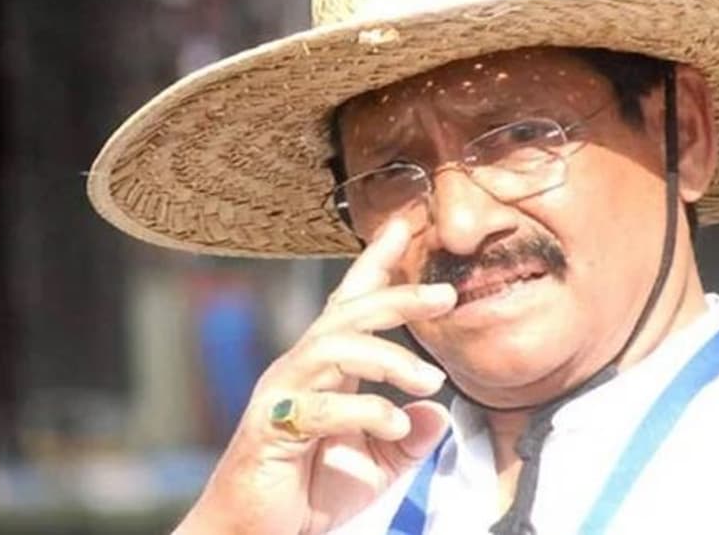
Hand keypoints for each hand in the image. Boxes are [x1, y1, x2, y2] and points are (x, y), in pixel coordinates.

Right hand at [176, 220, 457, 533]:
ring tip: (430, 381)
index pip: (352, 304)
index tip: (406, 225)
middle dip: (398, 296)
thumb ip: (408, 437)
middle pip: (348, 313)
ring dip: (390, 358)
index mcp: (325, 370)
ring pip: (334, 347)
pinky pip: (321, 407)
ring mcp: (282, 396)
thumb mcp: (377, 464)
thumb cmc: (308, 493)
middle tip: (446, 295)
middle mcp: (300, 371)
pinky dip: (365, 411)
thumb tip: (438, 413)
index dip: (377, 263)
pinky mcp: (272, 430)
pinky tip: (395, 425)